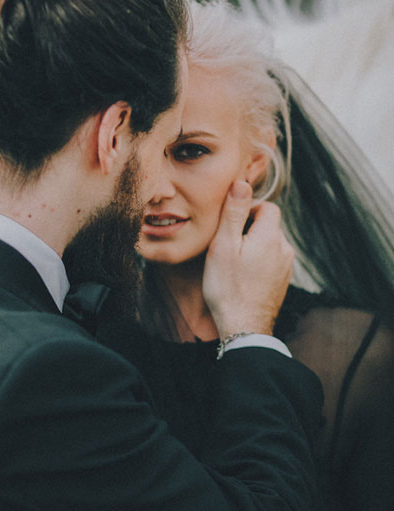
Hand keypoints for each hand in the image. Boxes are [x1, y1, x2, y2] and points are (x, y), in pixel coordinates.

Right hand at [202, 181, 293, 339]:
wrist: (244, 327)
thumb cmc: (228, 287)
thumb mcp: (223, 245)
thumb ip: (233, 212)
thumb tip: (241, 182)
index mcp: (270, 236)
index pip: (268, 207)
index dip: (248, 209)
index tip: (230, 224)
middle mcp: (284, 249)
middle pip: (269, 225)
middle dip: (249, 228)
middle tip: (226, 244)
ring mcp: (286, 267)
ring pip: (270, 244)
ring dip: (253, 246)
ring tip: (232, 261)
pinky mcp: (282, 282)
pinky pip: (271, 261)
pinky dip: (258, 262)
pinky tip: (242, 276)